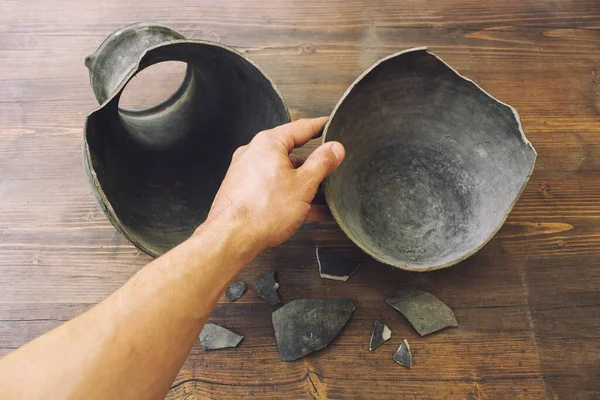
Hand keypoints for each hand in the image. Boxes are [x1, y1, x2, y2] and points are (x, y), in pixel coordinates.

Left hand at [205, 117, 344, 252]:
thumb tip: (334, 148)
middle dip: (312, 164)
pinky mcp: (243, 192)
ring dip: (302, 185)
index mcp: (268, 144)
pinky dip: (289, 196)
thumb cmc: (262, 211)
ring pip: (282, 174)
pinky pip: (272, 188)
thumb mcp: (304, 185)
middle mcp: (253, 154)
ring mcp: (246, 173)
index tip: (328, 123)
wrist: (231, 238)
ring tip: (322, 198)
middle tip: (330, 168)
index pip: (300, 127)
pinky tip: (306, 211)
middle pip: (290, 153)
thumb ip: (322, 163)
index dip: (319, 126)